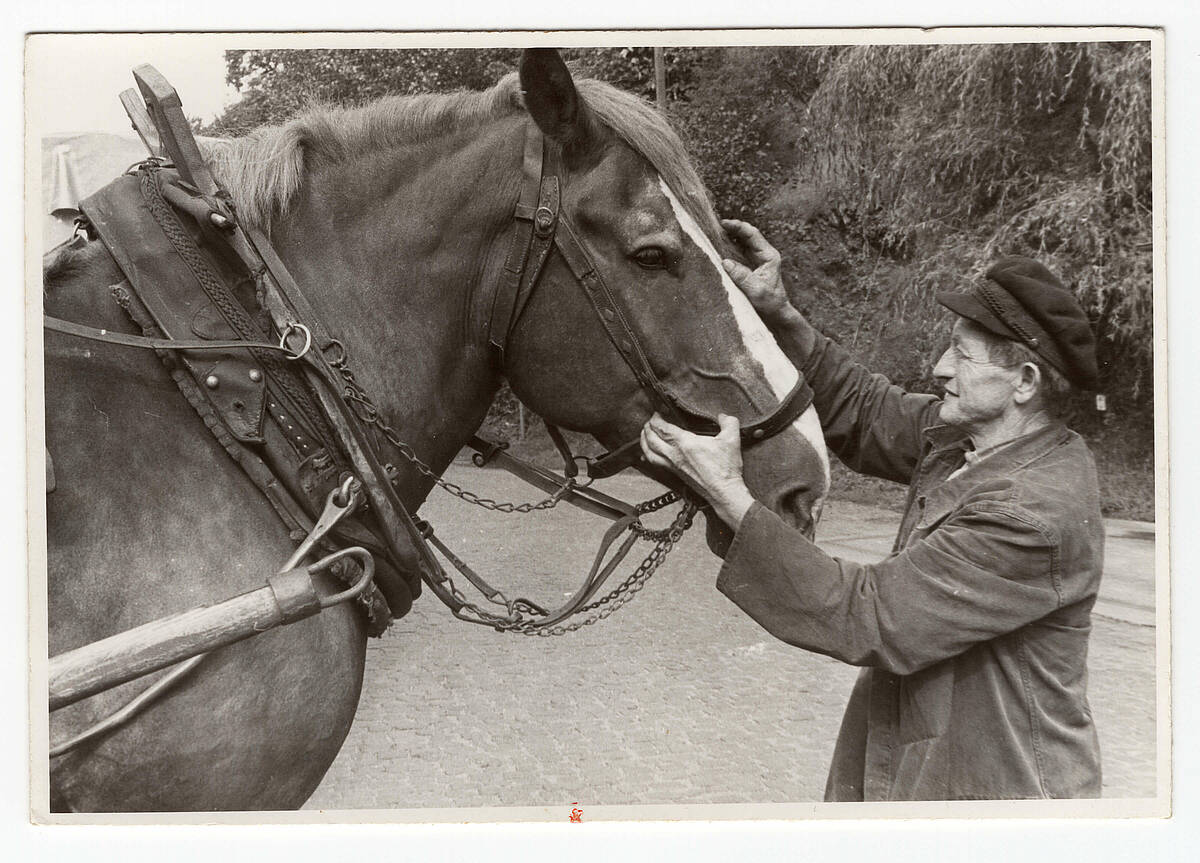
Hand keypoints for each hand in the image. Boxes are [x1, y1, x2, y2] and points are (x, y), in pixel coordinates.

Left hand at [640, 412, 755, 530]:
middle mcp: (674, 454)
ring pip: (649, 451)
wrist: (723, 492)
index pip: (662, 427)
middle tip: (651, 420)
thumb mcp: (732, 439)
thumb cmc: (725, 468)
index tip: (658, 411)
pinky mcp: (675, 474)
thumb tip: (723, 416)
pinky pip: (654, 463)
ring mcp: (672, 465)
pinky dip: (647, 455)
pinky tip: (647, 453)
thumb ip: (729, 422)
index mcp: (684, 443)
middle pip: (651, 438)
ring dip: (644, 440)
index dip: (656, 417)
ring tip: (645, 433)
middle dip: (648, 427)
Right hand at [720, 218, 790, 321]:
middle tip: (715, 226)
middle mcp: (763, 254)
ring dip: (728, 237)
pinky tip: (717, 247)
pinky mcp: (749, 266)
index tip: (724, 224)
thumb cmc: (770, 303)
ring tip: (713, 234)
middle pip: (746, 235)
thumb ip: (742, 276)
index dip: (739, 227)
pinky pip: (737, 253)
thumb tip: (725, 262)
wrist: (775, 313)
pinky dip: (727, 248)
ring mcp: (756, 259)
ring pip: (741, 243)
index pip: (753, 235)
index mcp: (769, 256)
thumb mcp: (756, 290)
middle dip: (732, 229)